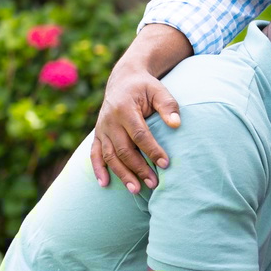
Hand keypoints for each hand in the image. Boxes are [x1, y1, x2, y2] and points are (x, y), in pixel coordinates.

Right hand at [90, 64, 180, 192]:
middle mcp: (110, 120)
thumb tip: (176, 123)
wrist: (123, 80)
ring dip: (122, 174)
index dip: (152, 150)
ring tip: (136, 190)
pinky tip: (105, 184)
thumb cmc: (145, 87)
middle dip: (139, 168)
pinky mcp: (98, 135)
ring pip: (109, 155)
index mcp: (125, 108)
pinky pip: (94, 154)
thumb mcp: (158, 90)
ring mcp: (102, 129)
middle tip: (154, 183)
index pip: (139, 134)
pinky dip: (98, 169)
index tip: (166, 164)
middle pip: (123, 149)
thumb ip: (168, 106)